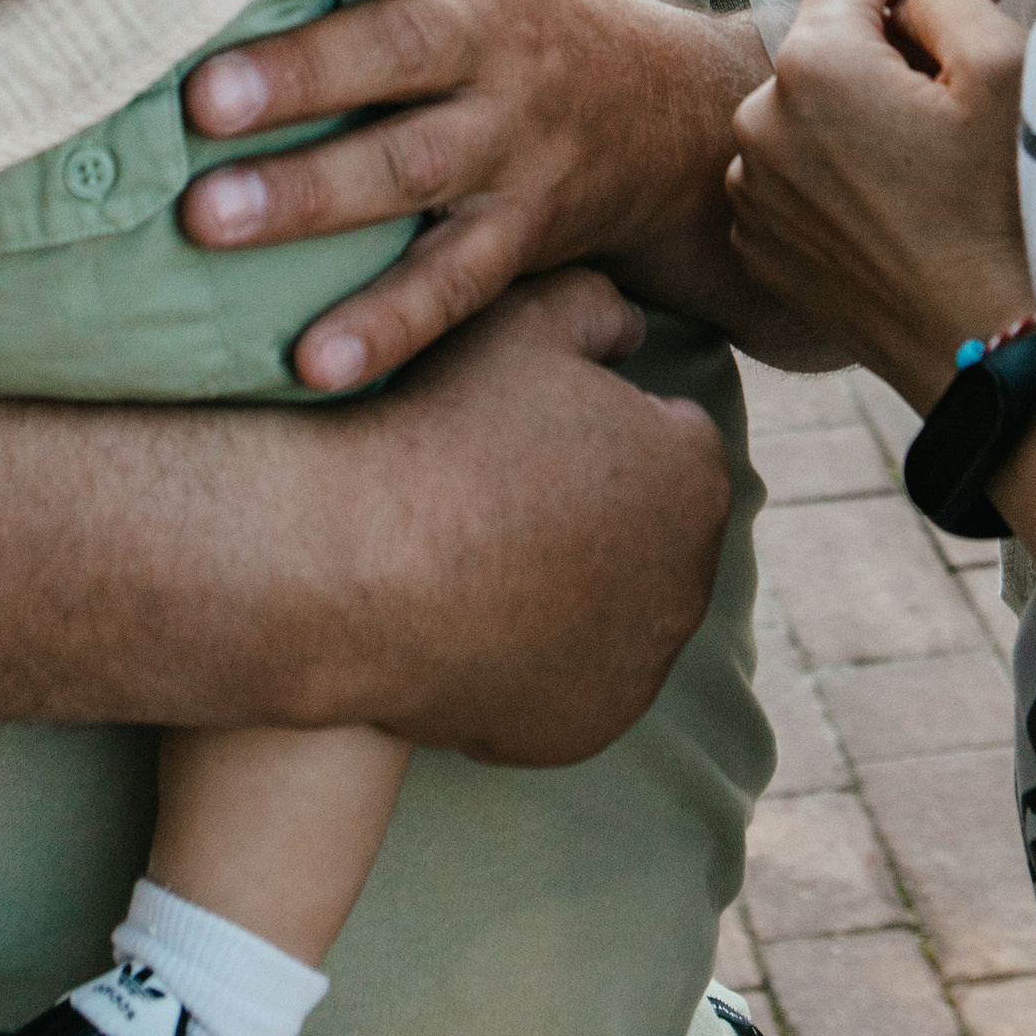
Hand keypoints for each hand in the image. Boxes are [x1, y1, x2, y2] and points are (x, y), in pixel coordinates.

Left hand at [181, 0, 756, 388]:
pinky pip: (453, 284)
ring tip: (209, 219)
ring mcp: (515, 145)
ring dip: (311, 194)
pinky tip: (312, 362)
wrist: (668, 116)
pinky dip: (385, 325)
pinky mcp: (522, 234)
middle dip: (301, 75)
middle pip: (401, 51)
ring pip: (414, 168)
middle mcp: (498, 49)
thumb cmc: (510, 30)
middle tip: (201, 100)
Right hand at [339, 271, 732, 763]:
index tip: (531, 424)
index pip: (667, 434)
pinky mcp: (586, 730)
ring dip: (574, 583)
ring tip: (482, 550)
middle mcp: (690, 580)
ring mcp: (639, 666)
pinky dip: (539, 655)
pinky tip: (473, 617)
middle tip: (504, 487)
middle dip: (602, 507)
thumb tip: (631, 328)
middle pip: (649, 527)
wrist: (342, 565)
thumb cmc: (434, 428)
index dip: (599, 420)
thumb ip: (596, 305)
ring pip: (616, 606)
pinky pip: (573, 679)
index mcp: (694, 476)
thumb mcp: (519, 321)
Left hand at [727, 0, 1029, 409]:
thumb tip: (912, 1)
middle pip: (830, 37)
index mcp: (813, 62)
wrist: (992, 355)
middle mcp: (759, 118)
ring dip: (868, 109)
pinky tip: (906, 205)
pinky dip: (846, 169)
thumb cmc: (1007, 212)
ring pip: (814, 107)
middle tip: (968, 82)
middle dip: (897, 42)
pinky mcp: (761, 245)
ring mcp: (752, 188)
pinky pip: (801, 173)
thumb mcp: (1005, 68)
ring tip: (937, 156)